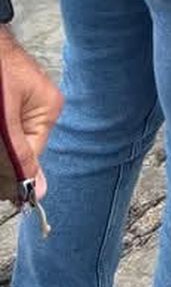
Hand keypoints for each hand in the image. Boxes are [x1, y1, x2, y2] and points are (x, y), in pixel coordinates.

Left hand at [1, 27, 63, 198]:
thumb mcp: (6, 118)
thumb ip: (20, 153)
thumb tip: (38, 188)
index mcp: (49, 109)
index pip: (32, 153)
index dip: (12, 170)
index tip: (3, 188)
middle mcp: (41, 106)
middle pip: (20, 145)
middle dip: (5, 152)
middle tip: (0, 150)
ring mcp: (26, 101)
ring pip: (10, 137)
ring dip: (2, 143)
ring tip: (0, 132)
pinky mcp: (12, 98)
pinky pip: (7, 126)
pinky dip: (1, 132)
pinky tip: (0, 129)